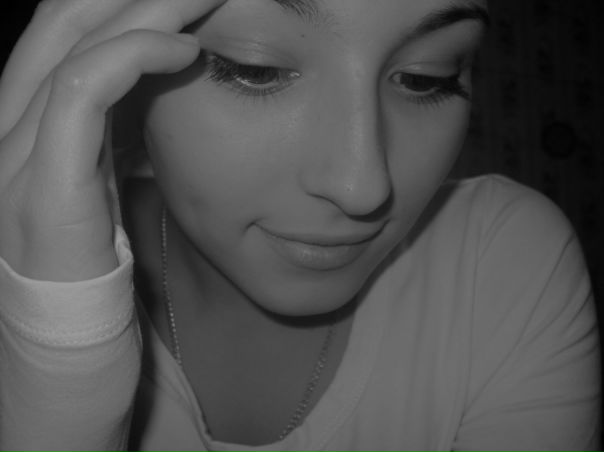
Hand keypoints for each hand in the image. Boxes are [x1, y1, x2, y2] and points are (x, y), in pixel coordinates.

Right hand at [0, 0, 225, 281]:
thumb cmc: (90, 256)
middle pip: (64, 18)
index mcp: (22, 118)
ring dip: (148, 9)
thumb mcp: (97, 173)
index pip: (63, 26)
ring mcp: (15, 153)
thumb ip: (106, 125)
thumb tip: (145, 75)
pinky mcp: (44, 186)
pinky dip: (137, 58)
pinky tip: (186, 52)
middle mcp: (6, 124)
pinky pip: (83, 92)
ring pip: (75, 44)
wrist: (69, 335)